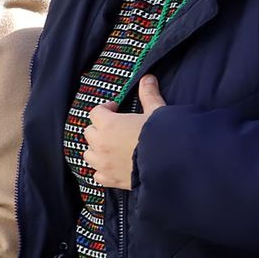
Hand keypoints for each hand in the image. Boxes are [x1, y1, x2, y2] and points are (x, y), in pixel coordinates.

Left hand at [84, 75, 166, 189]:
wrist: (170, 164)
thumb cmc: (162, 136)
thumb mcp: (157, 112)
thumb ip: (149, 94)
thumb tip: (148, 78)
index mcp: (109, 124)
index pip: (95, 112)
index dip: (106, 108)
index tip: (117, 109)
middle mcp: (101, 143)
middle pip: (89, 132)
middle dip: (100, 128)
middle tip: (115, 128)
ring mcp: (103, 163)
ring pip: (88, 153)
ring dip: (97, 149)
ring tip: (111, 147)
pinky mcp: (109, 179)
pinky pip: (97, 174)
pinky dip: (102, 170)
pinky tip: (113, 166)